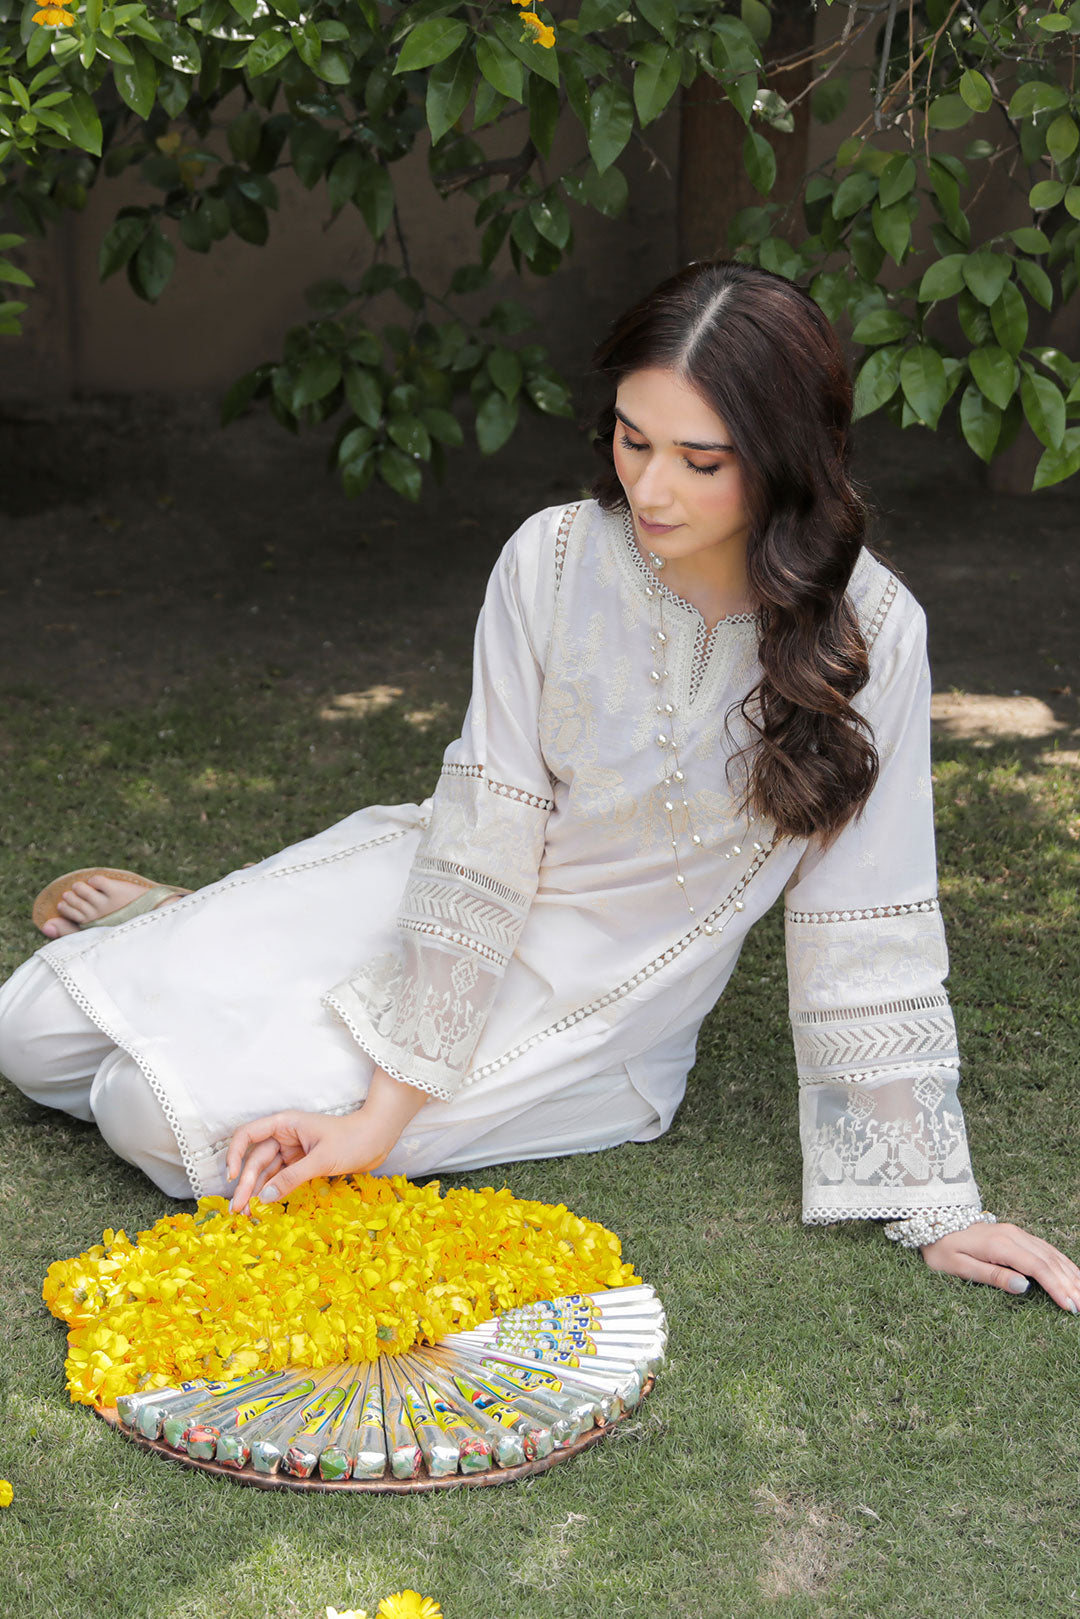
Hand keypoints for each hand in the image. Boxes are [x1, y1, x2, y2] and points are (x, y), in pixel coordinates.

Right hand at [226, 1066, 428, 1213]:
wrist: (379, 1139)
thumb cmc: (353, 1139)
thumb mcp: (321, 1159)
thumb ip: (292, 1178)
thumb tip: (265, 1198)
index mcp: (285, 1124)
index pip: (248, 1134)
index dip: (235, 1154)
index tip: (232, 1177)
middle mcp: (284, 1135)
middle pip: (256, 1159)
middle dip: (246, 1184)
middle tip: (238, 1210)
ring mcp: (293, 1150)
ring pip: (267, 1171)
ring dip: (256, 1191)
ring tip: (247, 1214)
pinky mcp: (302, 1163)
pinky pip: (281, 1177)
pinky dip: (272, 1191)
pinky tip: (264, 1206)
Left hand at [922, 1220, 1079, 1312]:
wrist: (933, 1222)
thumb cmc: (941, 1249)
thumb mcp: (959, 1266)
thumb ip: (992, 1276)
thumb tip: (1023, 1286)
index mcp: (999, 1244)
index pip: (1037, 1267)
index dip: (1056, 1287)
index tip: (1069, 1306)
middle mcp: (1013, 1235)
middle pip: (1049, 1261)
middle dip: (1069, 1284)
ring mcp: (1016, 1233)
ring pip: (1051, 1254)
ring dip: (1070, 1274)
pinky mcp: (1016, 1234)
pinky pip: (1045, 1249)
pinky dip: (1062, 1262)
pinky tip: (1073, 1274)